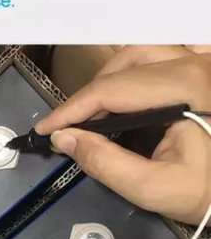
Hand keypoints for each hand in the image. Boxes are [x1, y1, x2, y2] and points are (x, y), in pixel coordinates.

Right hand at [36, 46, 210, 224]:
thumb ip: (106, 163)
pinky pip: (167, 52)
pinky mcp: (209, 71)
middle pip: (126, 62)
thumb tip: (64, 139)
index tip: (45, 129)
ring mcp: (207, 63)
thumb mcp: (156, 188)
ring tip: (96, 108)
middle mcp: (198, 63)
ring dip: (113, 75)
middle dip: (91, 93)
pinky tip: (130, 92)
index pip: (110, 89)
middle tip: (72, 125)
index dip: (70, 109)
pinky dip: (139, 68)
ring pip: (145, 50)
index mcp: (187, 87)